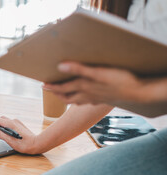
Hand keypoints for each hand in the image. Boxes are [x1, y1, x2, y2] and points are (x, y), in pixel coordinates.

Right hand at [0, 116, 38, 153]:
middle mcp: (12, 121)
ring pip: (2, 122)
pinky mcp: (18, 126)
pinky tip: (2, 134)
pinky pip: (7, 124)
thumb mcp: (9, 141)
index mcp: (9, 123)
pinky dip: (2, 128)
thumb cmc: (25, 144)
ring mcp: (16, 123)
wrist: (37, 144)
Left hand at [43, 62, 166, 116]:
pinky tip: (84, 96)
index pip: (62, 89)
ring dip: (67, 97)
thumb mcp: (97, 72)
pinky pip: (86, 101)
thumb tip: (60, 67)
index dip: (51, 87)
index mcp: (83, 88)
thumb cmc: (119, 80)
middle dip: (57, 94)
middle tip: (50, 89)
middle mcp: (87, 95)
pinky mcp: (102, 99)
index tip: (43, 84)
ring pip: (76, 100)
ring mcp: (95, 99)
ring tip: (63, 93)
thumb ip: (78, 69)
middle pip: (67, 97)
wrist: (138, 92)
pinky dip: (80, 98)